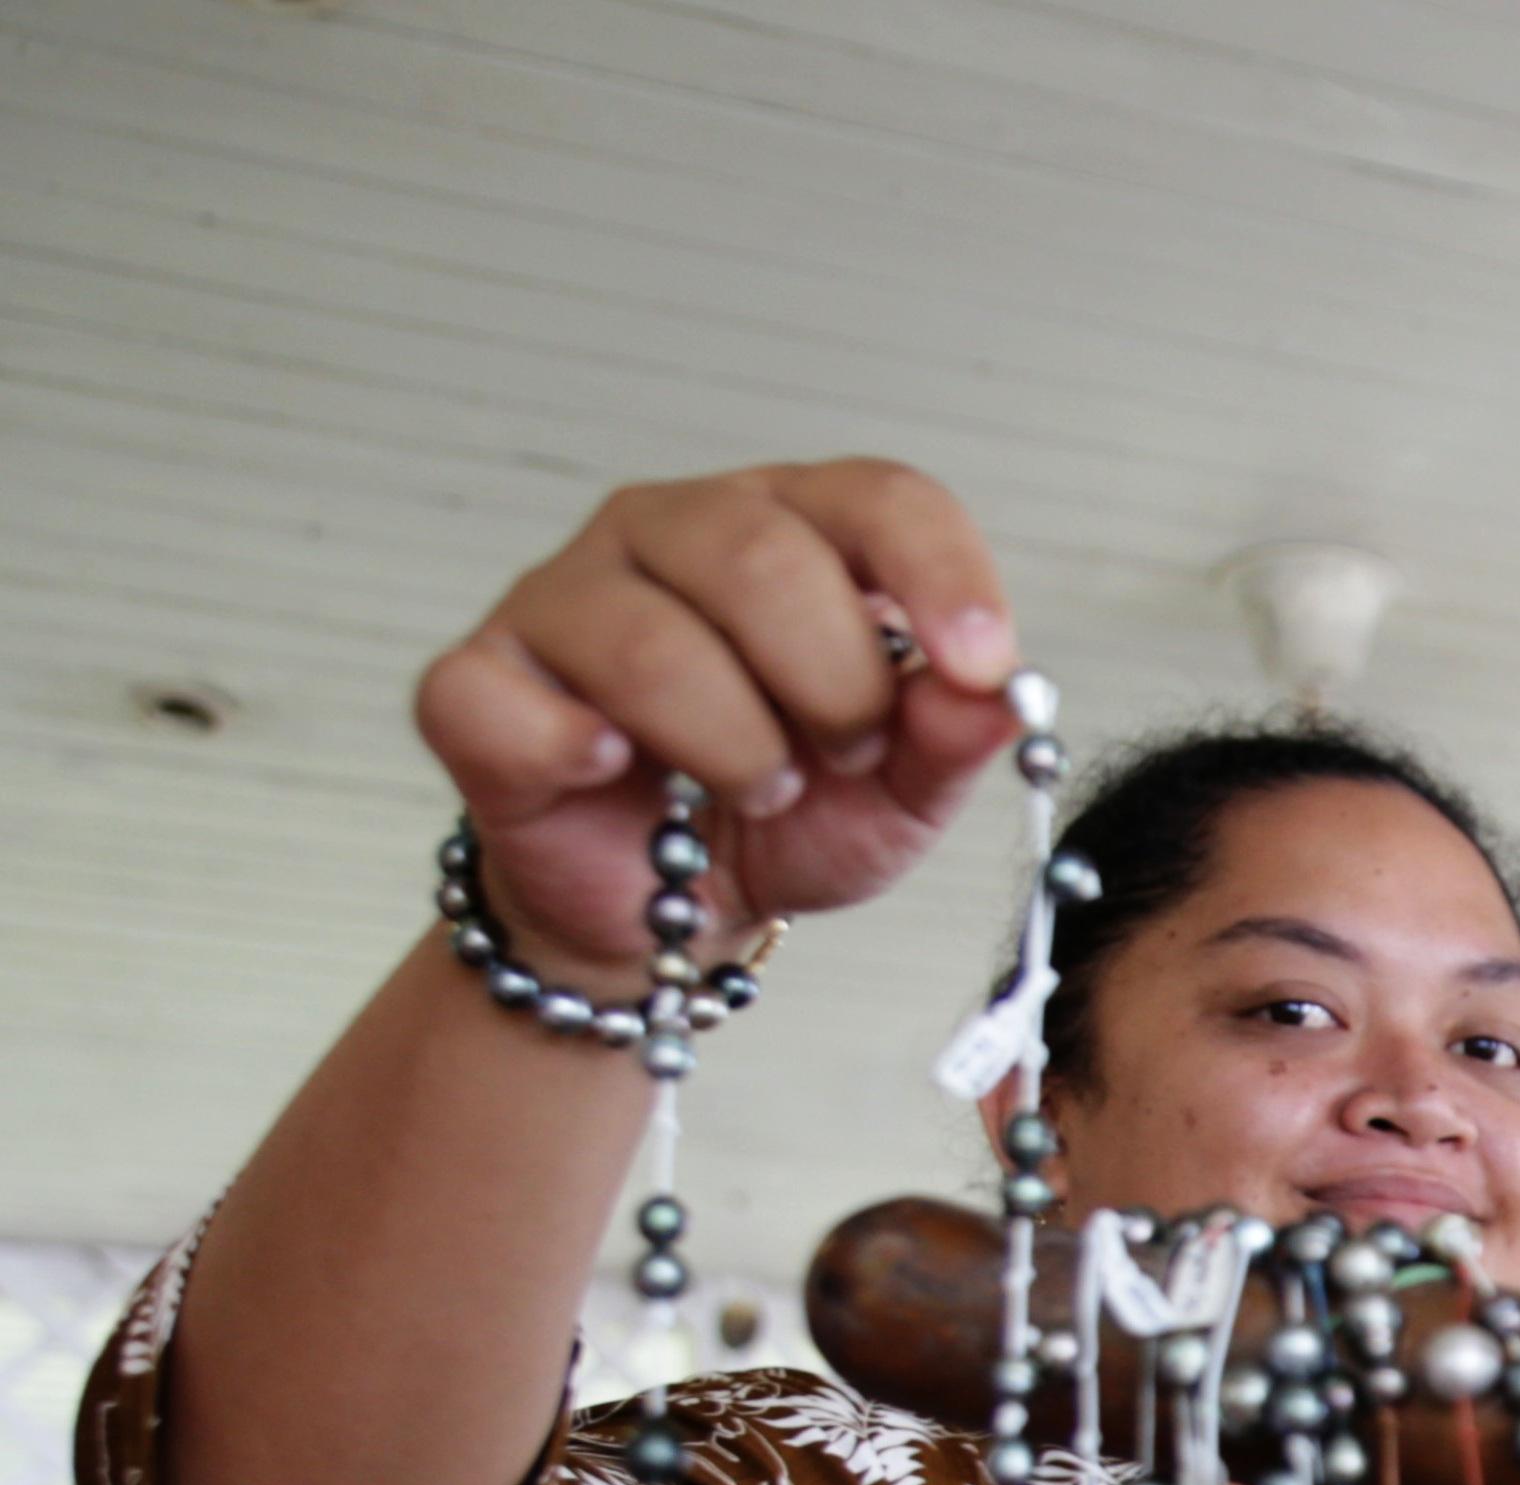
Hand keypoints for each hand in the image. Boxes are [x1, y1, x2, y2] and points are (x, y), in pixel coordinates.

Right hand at [411, 460, 1029, 970]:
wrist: (670, 908)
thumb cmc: (784, 812)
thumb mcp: (900, 790)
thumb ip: (950, 737)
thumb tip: (998, 696)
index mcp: (790, 530)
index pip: (877, 497)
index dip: (939, 574)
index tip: (981, 665)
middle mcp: (669, 532)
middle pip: (762, 556)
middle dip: (832, 683)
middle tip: (843, 755)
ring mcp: (563, 596)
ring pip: (650, 638)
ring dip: (733, 745)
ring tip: (754, 788)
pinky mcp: (476, 679)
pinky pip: (514, 701)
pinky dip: (580, 753)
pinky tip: (618, 776)